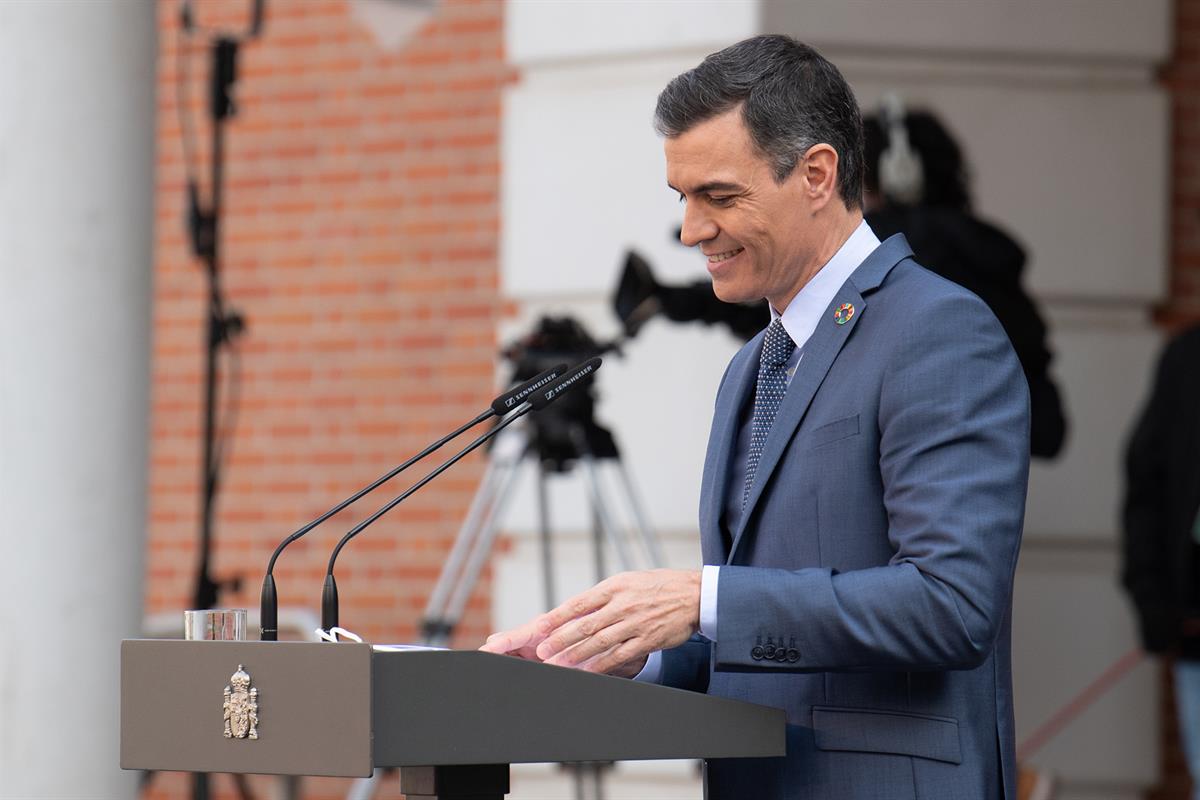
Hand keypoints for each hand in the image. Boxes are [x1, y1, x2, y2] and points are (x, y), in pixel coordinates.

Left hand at [480, 569, 701, 675]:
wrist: (694, 594)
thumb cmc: (659, 586)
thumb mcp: (628, 581)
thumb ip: (604, 596)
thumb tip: (577, 609)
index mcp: (615, 586)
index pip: (579, 603)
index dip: (558, 617)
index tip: (540, 628)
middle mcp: (623, 604)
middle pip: (585, 625)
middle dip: (561, 639)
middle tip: (543, 651)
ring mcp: (635, 623)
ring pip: (599, 642)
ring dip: (576, 654)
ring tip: (558, 664)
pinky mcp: (648, 639)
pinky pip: (620, 655)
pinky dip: (602, 664)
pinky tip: (588, 671)